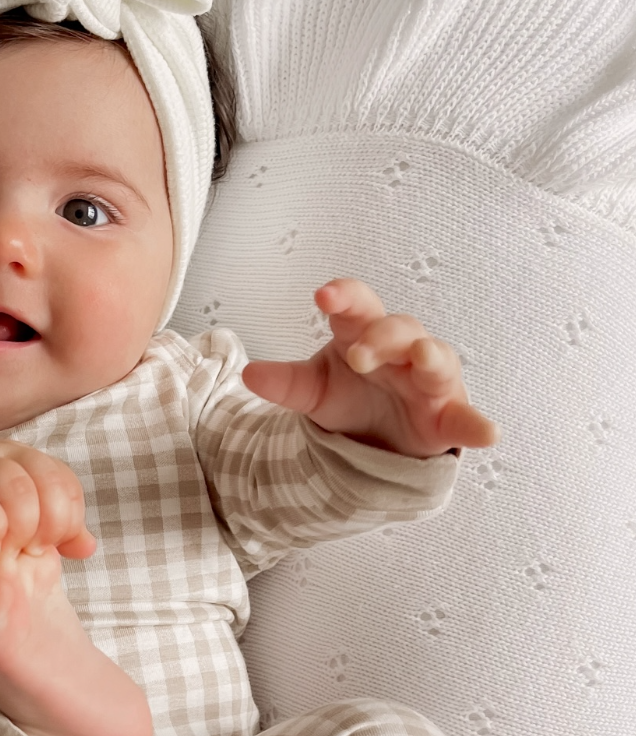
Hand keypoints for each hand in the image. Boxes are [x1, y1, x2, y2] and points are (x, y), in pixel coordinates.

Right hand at [0, 441, 96, 562]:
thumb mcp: (29, 523)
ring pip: (13, 488)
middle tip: (34, 550)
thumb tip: (86, 547)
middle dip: (47, 524)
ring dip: (21, 527)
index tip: (56, 544)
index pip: (65, 482)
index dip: (68, 518)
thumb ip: (59, 532)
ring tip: (13, 551)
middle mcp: (6, 456)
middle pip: (43, 483)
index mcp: (32, 461)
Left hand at [240, 278, 500, 457]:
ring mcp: (430, 382)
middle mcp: (403, 351)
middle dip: (381, 337)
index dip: (345, 297)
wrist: (377, 439)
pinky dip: (476, 425)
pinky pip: (465, 419)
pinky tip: (487, 432)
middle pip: (399, 330)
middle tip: (357, 355)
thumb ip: (286, 382)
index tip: (324, 296)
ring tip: (422, 358)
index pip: (358, 306)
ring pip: (437, 360)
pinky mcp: (447, 418)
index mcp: (365, 334)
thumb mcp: (314, 391)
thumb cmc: (351, 396)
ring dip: (430, 358)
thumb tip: (249, 373)